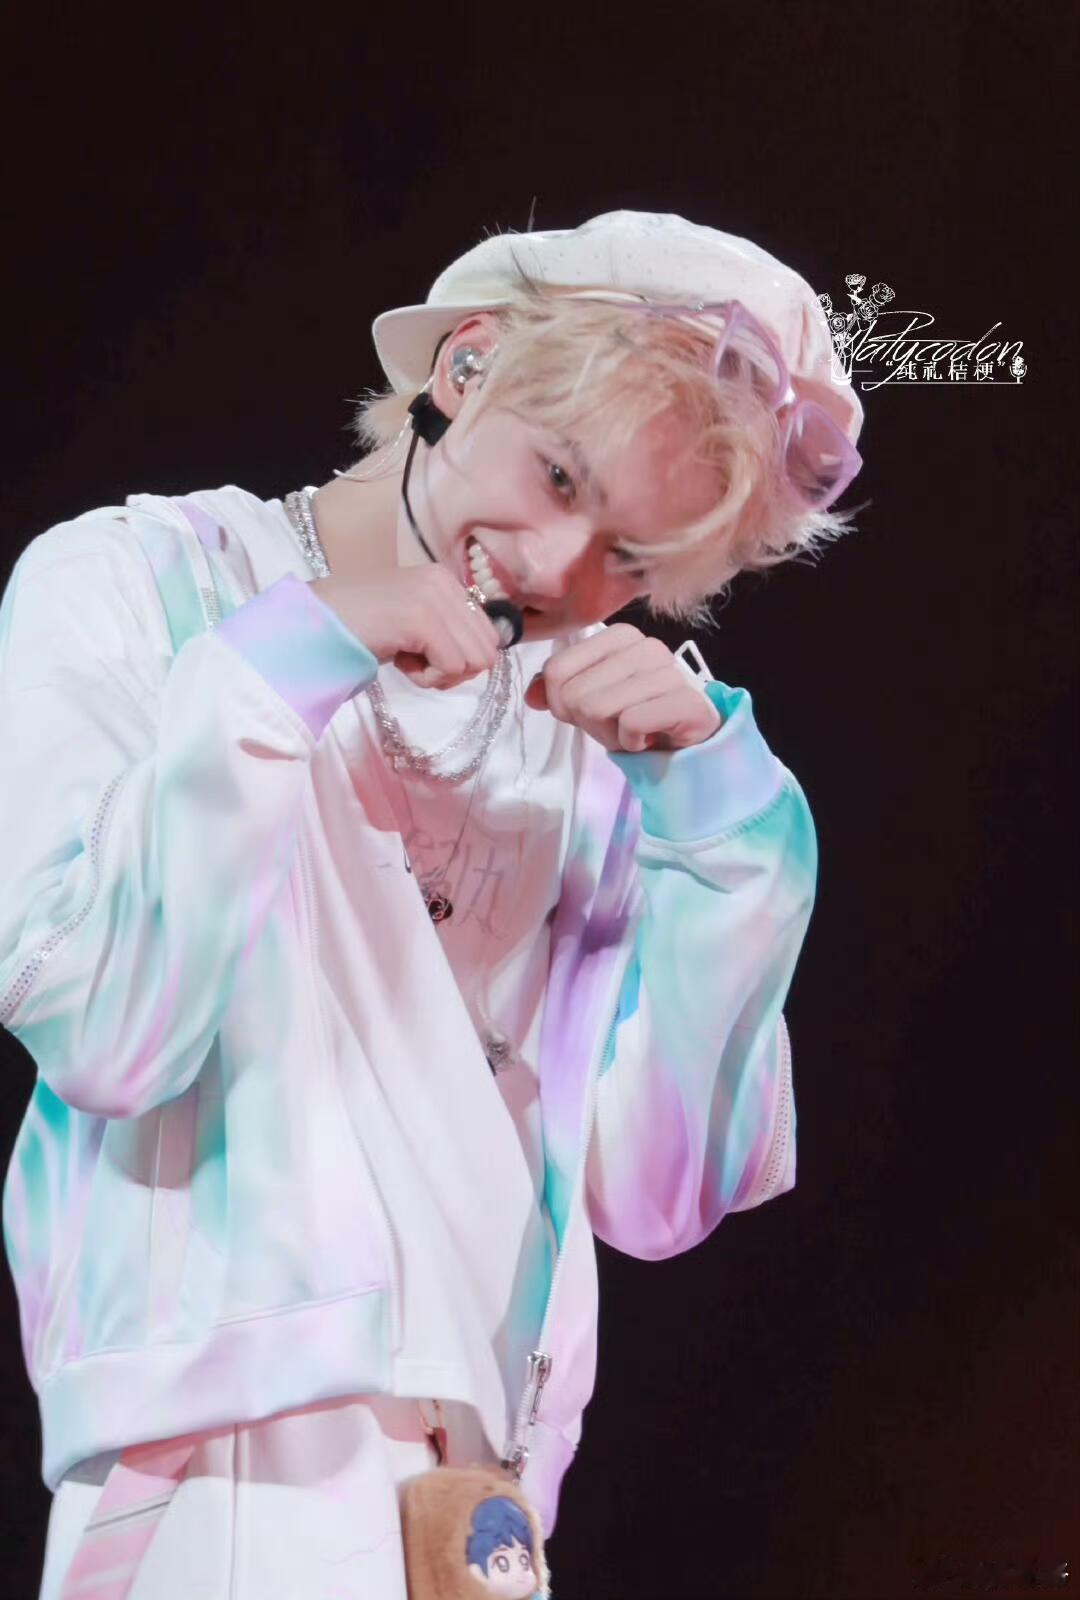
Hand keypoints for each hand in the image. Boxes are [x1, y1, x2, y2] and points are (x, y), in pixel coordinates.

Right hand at [310, 566, 501, 688]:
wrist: (311, 626)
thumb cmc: (357, 629)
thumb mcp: (411, 622)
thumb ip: (447, 631)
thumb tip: (483, 658)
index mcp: (445, 579)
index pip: (489, 634)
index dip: (461, 658)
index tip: (425, 654)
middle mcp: (444, 581)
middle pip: (487, 650)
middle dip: (456, 669)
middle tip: (417, 662)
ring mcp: (433, 597)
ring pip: (475, 661)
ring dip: (441, 674)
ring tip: (407, 659)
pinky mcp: (421, 618)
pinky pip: (452, 667)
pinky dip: (428, 678)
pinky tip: (400, 662)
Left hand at [523, 623, 722, 752]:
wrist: (686, 743)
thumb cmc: (636, 717)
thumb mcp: (589, 701)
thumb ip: (556, 691)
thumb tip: (532, 696)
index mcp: (619, 635)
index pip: (556, 670)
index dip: (563, 704)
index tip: (594, 710)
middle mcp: (645, 645)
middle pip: (575, 694)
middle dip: (590, 722)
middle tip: (618, 724)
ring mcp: (668, 671)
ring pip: (597, 708)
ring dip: (610, 734)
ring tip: (634, 731)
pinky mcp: (685, 700)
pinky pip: (630, 723)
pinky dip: (632, 742)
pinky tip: (648, 738)